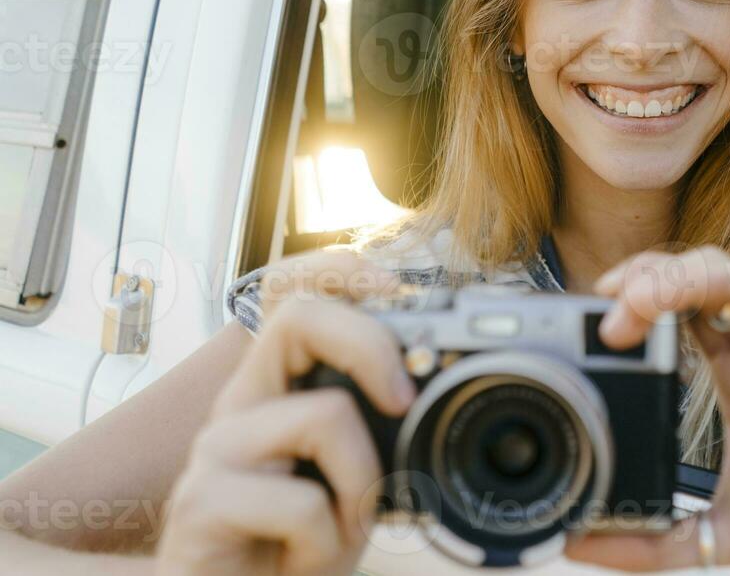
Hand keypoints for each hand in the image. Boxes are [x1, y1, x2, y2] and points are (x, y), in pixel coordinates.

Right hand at [156, 253, 413, 574]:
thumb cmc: (301, 546)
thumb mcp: (356, 475)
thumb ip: (381, 427)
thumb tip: (442, 381)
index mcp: (276, 389)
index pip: (292, 293)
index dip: (341, 270)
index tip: (398, 292)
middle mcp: (239, 406)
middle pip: (298, 315)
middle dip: (371, 345)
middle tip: (403, 401)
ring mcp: (213, 452)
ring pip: (325, 414)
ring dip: (363, 483)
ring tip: (345, 526)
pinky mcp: (199, 506)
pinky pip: (301, 501)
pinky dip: (326, 540)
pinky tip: (306, 560)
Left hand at [570, 247, 729, 575]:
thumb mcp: (722, 537)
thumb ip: (654, 541)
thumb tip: (577, 545)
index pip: (678, 311)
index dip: (637, 297)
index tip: (600, 320)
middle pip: (706, 281)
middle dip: (657, 276)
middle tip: (619, 304)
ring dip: (704, 271)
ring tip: (661, 292)